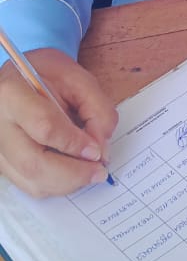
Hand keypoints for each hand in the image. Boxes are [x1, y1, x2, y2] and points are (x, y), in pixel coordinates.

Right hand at [0, 48, 117, 196]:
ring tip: (88, 172)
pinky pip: (29, 185)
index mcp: (12, 93)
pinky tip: (71, 172)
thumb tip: (101, 150)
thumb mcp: (77, 77)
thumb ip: (96, 109)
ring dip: (67, 184)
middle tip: (99, 171)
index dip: (75, 143)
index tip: (97, 150)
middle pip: (34, 164)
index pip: (44, 127)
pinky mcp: (3, 163)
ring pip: (31, 181)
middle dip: (73, 174)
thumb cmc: (48, 75)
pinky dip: (56, 185)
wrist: (21, 78)